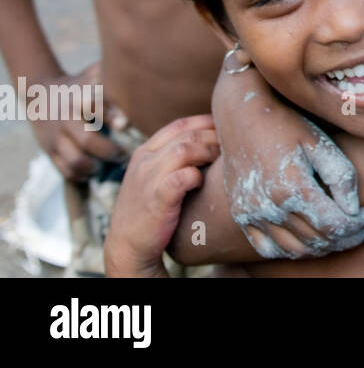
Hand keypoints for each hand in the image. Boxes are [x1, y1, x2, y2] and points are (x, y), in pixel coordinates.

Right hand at [29, 62, 128, 180]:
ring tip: (109, 165)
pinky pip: (64, 171)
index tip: (127, 124)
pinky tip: (94, 172)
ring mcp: (55, 138)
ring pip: (75, 161)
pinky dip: (81, 175)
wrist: (39, 95)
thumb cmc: (78, 86)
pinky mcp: (49, 151)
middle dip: (110, 151)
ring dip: (96, 167)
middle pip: (87, 141)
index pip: (93, 106)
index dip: (111, 115)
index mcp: (78, 99)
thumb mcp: (90, 76)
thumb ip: (110, 76)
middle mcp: (66, 120)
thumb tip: (141, 68)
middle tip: (126, 155)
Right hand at [104, 115, 217, 277]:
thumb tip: (210, 141)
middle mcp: (145, 161)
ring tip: (221, 162)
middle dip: (214, 137)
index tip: (225, 128)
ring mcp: (149, 179)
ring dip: (209, 152)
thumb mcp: (153, 175)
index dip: (206, 122)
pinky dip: (196, 176)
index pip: (180, 124)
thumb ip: (172, 157)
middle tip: (231, 147)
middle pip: (187, 135)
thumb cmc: (149, 209)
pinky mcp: (157, 199)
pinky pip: (182, 177)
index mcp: (144, 152)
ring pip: (185, 150)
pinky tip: (201, 183)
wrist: (127, 246)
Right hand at [214, 79, 363, 258]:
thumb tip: (354, 209)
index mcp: (291, 189)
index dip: (360, 224)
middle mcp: (268, 208)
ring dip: (324, 246)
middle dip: (347, 237)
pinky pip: (269, 249)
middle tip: (363, 224)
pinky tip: (310, 235)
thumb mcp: (320, 142)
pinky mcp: (241, 216)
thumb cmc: (287, 124)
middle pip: (318, 241)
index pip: (335, 226)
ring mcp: (251, 215)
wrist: (241, 115)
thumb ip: (341, 176)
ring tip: (342, 230)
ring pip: (296, 249)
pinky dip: (294, 249)